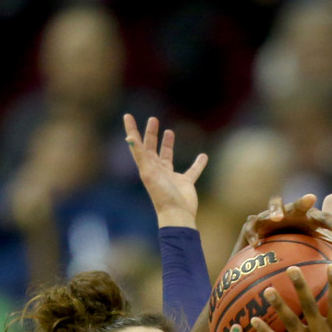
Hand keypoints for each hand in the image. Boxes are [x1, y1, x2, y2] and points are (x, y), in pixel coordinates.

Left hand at [124, 114, 207, 228]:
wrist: (177, 214)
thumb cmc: (161, 194)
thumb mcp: (148, 172)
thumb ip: (139, 154)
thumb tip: (129, 137)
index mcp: (147, 167)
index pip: (137, 145)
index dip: (132, 131)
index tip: (128, 116)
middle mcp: (157, 170)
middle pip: (152, 148)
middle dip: (151, 134)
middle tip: (153, 119)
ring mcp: (171, 176)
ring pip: (168, 156)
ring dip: (168, 144)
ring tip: (170, 132)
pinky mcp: (185, 182)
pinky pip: (193, 170)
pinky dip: (198, 163)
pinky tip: (203, 155)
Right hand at [234, 193, 331, 268]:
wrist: (270, 240)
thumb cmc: (299, 242)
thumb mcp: (320, 246)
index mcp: (309, 219)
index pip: (324, 219)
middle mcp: (291, 213)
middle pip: (299, 204)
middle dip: (303, 200)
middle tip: (311, 198)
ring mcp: (271, 215)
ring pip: (273, 206)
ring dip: (275, 209)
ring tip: (277, 217)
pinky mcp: (253, 223)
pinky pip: (252, 226)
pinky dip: (253, 233)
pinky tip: (256, 243)